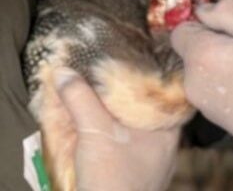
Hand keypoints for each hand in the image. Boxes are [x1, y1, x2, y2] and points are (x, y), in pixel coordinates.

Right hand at [55, 69, 179, 190]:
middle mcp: (166, 146)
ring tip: (100, 95)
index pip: (169, 92)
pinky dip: (114, 136)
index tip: (138, 54)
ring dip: (120, 115)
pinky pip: (129, 147)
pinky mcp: (136, 177)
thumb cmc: (113, 178)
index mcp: (167, 131)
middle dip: (130, 93)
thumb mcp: (94, 132)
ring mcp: (153, 164)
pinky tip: (98, 129)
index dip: (154, 72)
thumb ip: (81, 98)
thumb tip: (63, 71)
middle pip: (150, 109)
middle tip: (112, 70)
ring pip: (139, 129)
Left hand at [170, 0, 232, 190]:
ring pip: (221, 64)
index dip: (207, 19)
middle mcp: (192, 80)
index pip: (182, 28)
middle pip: (206, 46)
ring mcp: (204, 101)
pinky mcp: (219, 116)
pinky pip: (227, 84)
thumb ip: (226, 11)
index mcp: (198, 55)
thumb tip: (203, 9)